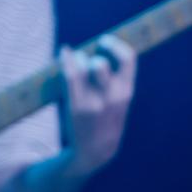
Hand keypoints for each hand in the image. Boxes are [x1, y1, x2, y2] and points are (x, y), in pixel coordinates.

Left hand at [59, 34, 136, 176]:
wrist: (96, 151)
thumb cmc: (106, 119)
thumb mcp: (118, 100)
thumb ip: (115, 79)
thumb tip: (100, 47)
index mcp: (126, 91)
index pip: (128, 58)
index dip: (115, 44)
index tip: (105, 41)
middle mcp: (112, 96)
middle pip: (99, 64)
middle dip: (91, 54)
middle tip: (86, 56)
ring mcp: (93, 102)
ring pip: (81, 67)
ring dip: (76, 59)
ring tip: (75, 60)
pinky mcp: (77, 107)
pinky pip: (68, 76)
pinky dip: (64, 59)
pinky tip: (63, 52)